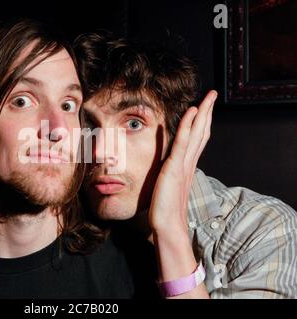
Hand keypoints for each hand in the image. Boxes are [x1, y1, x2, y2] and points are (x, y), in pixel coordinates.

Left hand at [148, 90, 216, 235]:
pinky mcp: (175, 167)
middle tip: (213, 94)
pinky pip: (183, 142)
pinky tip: (193, 111)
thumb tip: (167, 168)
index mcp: (187, 166)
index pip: (198, 139)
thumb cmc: (165, 208)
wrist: (167, 224)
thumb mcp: (168, 184)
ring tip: (209, 96)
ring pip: (197, 133)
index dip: (203, 122)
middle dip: (208, 112)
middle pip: (202, 132)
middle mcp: (189, 162)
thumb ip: (170, 173)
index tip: (205, 107)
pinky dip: (188, 126)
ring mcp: (183, 164)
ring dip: (203, 113)